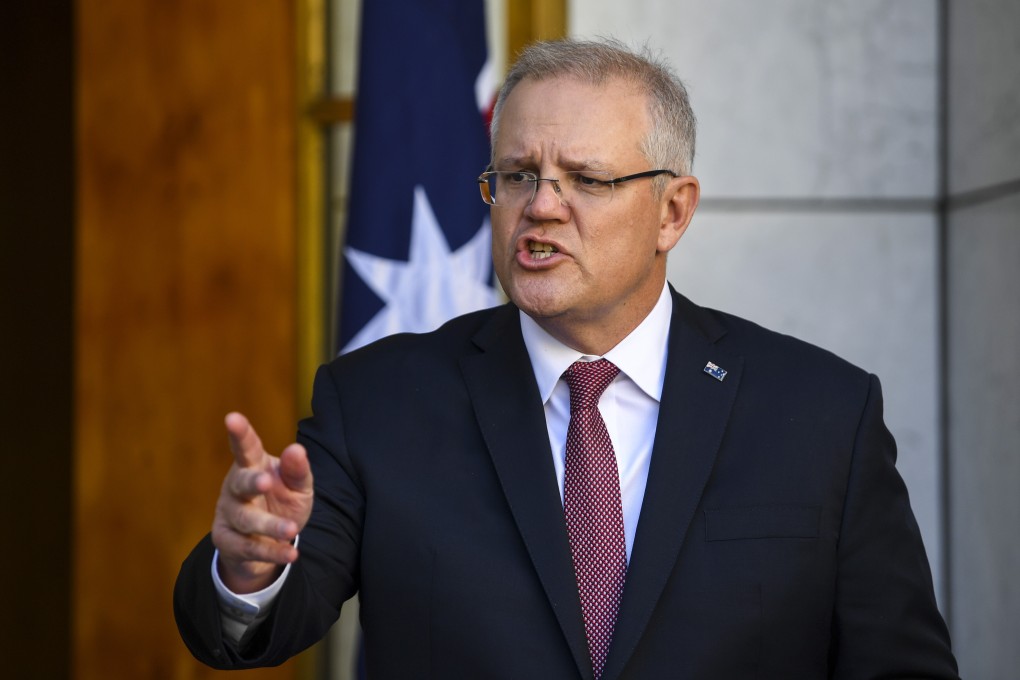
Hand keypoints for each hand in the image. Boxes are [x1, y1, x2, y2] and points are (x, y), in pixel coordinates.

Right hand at [211, 412, 313, 593]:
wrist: (267, 542)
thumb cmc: (282, 502)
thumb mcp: (298, 486)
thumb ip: (298, 470)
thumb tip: (296, 449)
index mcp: (253, 467)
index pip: (246, 448)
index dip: (239, 434)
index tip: (231, 418)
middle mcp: (235, 488)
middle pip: (240, 483)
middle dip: (252, 482)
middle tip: (266, 481)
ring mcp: (228, 514)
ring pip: (246, 519)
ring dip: (269, 525)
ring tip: (291, 529)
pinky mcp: (227, 541)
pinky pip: (248, 548)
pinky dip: (272, 552)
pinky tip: (291, 553)